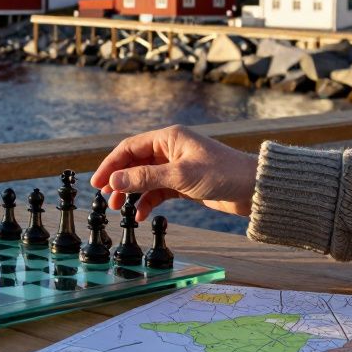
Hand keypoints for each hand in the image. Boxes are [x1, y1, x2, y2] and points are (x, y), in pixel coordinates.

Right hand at [89, 125, 258, 218]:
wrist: (254, 189)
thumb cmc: (222, 173)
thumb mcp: (179, 175)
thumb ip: (145, 178)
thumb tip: (114, 181)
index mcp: (168, 137)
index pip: (129, 147)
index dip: (111, 165)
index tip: (96, 182)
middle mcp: (170, 149)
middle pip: (135, 163)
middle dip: (120, 181)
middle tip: (107, 199)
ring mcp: (177, 166)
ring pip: (145, 178)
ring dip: (132, 193)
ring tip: (121, 210)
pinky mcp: (184, 183)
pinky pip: (158, 190)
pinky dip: (148, 201)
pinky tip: (141, 215)